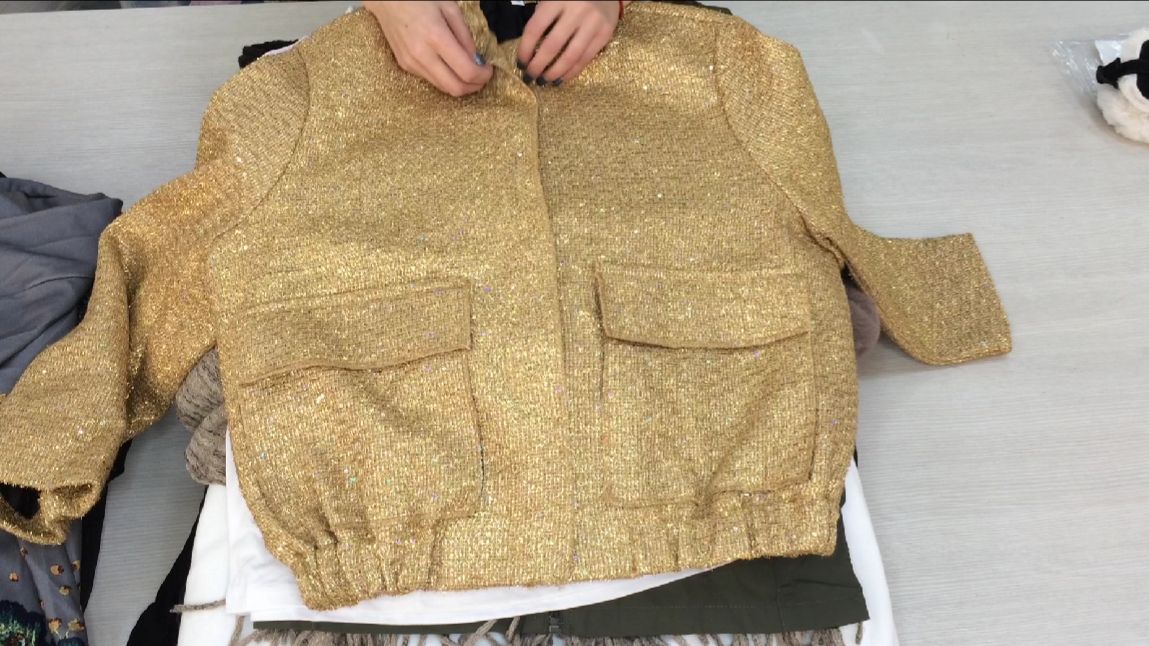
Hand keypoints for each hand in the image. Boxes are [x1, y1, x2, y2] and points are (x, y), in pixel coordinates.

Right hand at [364, 1, 492, 96]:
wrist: (386, 1)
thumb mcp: (449, 7)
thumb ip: (465, 35)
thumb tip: (476, 59)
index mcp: (436, 37)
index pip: (467, 71)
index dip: (483, 76)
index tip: (489, 69)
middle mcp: (422, 55)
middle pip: (455, 88)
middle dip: (474, 87)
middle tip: (482, 76)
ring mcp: (412, 64)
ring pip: (443, 88)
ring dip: (460, 85)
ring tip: (468, 71)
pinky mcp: (405, 66)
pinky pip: (432, 80)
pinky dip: (446, 78)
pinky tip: (449, 65)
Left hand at [517, 1, 628, 85]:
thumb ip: (542, 17)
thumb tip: (529, 50)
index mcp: (558, 0)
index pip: (535, 28)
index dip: (525, 49)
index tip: (520, 63)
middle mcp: (577, 10)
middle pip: (552, 45)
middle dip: (538, 66)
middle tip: (529, 77)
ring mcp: (593, 22)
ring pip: (571, 56)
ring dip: (554, 73)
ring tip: (544, 81)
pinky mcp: (605, 33)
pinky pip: (586, 58)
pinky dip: (572, 72)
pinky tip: (561, 78)